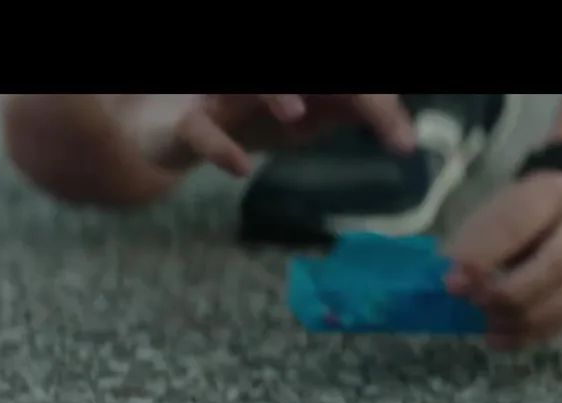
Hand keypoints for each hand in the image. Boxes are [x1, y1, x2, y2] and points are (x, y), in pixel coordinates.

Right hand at [108, 94, 415, 177]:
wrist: (158, 128)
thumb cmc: (237, 115)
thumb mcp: (299, 118)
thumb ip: (340, 114)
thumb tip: (398, 124)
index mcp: (289, 82)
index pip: (339, 85)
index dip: (375, 105)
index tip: (403, 143)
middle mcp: (253, 80)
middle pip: (305, 76)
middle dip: (347, 93)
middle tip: (381, 118)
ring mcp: (216, 93)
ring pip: (246, 82)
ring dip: (273, 93)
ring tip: (298, 117)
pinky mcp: (181, 120)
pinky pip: (196, 128)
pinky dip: (218, 147)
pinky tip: (239, 167)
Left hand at [446, 171, 561, 349]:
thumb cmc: (517, 220)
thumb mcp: (492, 216)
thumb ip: (473, 244)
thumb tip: (454, 280)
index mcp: (554, 193)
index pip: (519, 223)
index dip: (484, 255)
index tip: (452, 282)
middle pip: (556, 264)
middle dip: (509, 291)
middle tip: (474, 303)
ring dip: (520, 318)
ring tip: (486, 322)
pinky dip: (529, 335)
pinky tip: (499, 338)